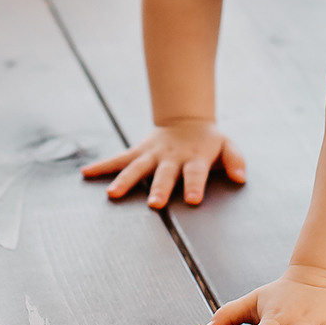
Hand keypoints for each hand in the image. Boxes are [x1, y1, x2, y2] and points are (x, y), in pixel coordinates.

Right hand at [81, 120, 246, 208]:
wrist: (186, 120)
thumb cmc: (208, 142)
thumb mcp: (227, 145)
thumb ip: (235, 160)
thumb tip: (240, 178)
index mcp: (194, 157)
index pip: (196, 173)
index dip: (194, 185)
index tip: (193, 200)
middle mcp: (171, 157)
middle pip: (164, 174)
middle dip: (159, 188)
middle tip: (155, 204)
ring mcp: (152, 154)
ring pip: (137, 167)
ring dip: (125, 181)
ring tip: (113, 194)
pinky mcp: (137, 152)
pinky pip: (118, 159)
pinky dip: (102, 166)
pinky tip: (85, 174)